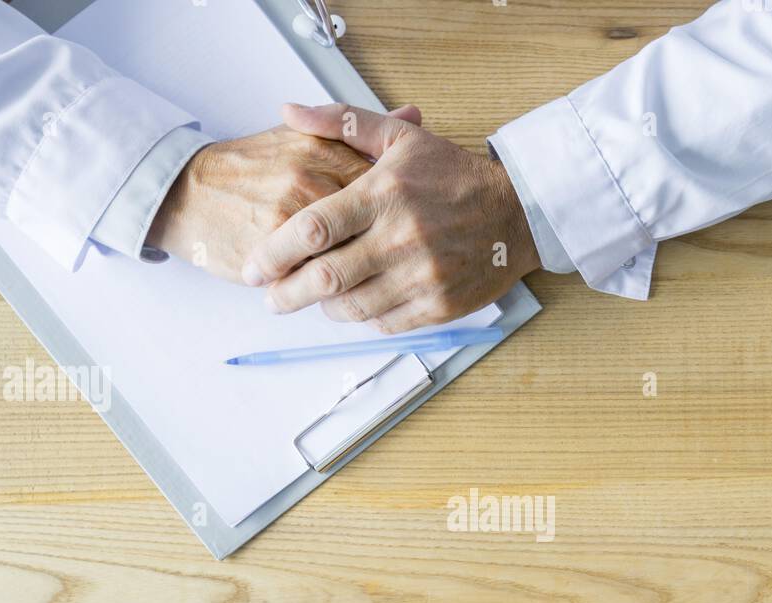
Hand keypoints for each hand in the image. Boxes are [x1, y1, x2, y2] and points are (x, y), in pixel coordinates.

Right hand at [147, 107, 420, 282]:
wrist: (188, 193)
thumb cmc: (250, 168)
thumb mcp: (303, 137)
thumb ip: (361, 132)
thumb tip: (412, 116)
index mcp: (321, 151)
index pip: (382, 184)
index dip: (398, 211)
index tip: (403, 222)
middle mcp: (308, 182)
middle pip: (371, 225)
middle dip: (385, 246)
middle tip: (390, 255)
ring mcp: (290, 220)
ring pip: (347, 257)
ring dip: (360, 273)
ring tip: (363, 275)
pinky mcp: (272, 254)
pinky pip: (316, 280)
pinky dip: (332, 290)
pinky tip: (335, 289)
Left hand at [241, 103, 540, 331]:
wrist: (516, 214)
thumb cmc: (454, 175)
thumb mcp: (400, 138)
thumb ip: (341, 124)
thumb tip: (288, 112)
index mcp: (385, 194)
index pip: (313, 229)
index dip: (274, 253)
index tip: (255, 267)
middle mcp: (401, 238)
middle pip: (325, 278)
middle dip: (287, 294)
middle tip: (270, 297)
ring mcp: (422, 277)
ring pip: (352, 307)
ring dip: (324, 307)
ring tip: (312, 298)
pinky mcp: (438, 305)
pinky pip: (385, 322)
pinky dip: (363, 317)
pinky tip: (354, 304)